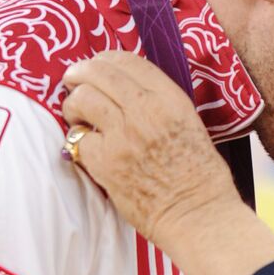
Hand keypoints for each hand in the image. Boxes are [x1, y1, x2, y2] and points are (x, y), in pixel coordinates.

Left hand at [61, 51, 237, 244]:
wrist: (198, 214)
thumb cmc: (201, 176)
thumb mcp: (189, 124)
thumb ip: (159, 104)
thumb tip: (126, 92)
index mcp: (170, 99)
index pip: (127, 61)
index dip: (104, 60)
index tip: (96, 67)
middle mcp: (146, 110)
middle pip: (98, 72)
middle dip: (79, 74)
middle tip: (72, 82)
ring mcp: (123, 135)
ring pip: (81, 99)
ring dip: (73, 105)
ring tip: (77, 117)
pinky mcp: (106, 162)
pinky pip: (77, 138)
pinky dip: (77, 142)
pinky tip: (86, 149)